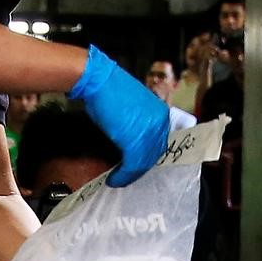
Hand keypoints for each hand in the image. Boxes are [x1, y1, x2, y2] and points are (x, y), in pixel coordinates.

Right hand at [69, 45, 169, 186]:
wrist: (100, 81)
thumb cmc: (111, 92)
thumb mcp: (134, 110)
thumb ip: (139, 126)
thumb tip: (133, 144)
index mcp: (162, 114)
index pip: (160, 144)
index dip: (147, 158)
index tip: (136, 166)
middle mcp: (160, 123)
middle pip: (154, 154)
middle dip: (140, 168)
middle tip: (127, 176)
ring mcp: (149, 132)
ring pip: (144, 162)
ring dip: (130, 175)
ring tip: (119, 179)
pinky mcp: (135, 140)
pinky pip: (133, 164)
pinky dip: (124, 175)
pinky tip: (115, 179)